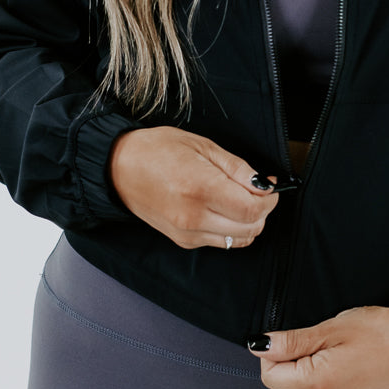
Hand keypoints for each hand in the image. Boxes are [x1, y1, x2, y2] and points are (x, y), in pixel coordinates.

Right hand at [108, 126, 278, 249]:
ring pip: (239, 239)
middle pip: (251, 228)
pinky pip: (221, 242)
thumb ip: (237, 168)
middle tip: (258, 190)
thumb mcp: (202, 146)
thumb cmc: (157, 149)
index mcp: (200, 189)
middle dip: (263, 210)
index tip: (270, 185)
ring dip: (249, 222)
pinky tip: (223, 208)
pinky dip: (231, 228)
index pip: (253, 209)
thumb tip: (264, 184)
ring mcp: (187, 233)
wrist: (118, 167)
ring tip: (240, 198)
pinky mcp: (183, 241)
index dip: (270, 199)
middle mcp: (194, 217)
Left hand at [251, 306, 388, 388]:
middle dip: (294, 357)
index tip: (293, 335)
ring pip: (306, 385)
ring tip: (342, 346)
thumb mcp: (332, 329)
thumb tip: (259, 345)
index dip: (273, 351)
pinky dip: (328, 372)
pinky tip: (351, 356)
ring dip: (312, 364)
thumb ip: (292, 341)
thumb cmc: (384, 332)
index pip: (269, 376)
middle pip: (287, 382)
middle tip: (324, 337)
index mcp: (317, 385)